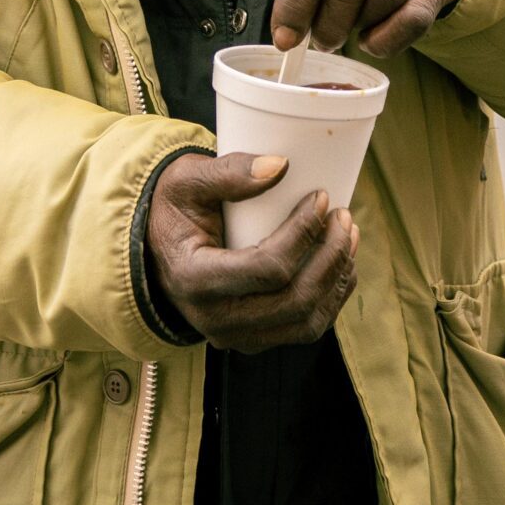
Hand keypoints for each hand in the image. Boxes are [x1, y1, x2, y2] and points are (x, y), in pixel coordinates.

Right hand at [145, 152, 357, 353]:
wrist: (157, 250)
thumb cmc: (173, 210)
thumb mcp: (186, 180)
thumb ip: (229, 171)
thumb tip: (281, 165)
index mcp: (195, 280)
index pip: (267, 268)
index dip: (303, 233)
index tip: (321, 198)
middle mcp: (215, 320)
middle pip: (294, 299)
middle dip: (331, 255)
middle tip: (343, 216)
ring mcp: (236, 336)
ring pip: (307, 321)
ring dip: (337, 278)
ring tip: (347, 236)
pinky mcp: (254, 338)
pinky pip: (305, 328)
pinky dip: (332, 297)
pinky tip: (341, 263)